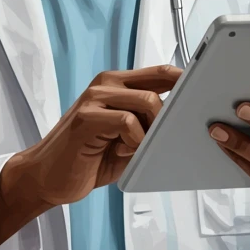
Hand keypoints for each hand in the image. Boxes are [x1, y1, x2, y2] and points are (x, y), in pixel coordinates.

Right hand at [0, 65, 182, 245]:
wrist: (47, 177)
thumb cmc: (87, 159)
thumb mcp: (126, 139)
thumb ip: (147, 125)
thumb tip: (181, 123)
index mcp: (116, 84)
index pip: (161, 72)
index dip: (185, 80)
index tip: (203, 96)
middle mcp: (105, 85)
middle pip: (159, 83)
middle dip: (171, 114)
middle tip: (167, 138)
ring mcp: (94, 98)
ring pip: (146, 101)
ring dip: (152, 130)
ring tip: (138, 149)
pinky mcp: (86, 118)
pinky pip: (127, 122)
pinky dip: (134, 141)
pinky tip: (124, 152)